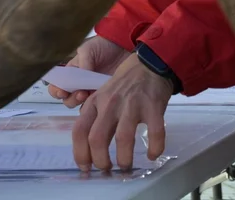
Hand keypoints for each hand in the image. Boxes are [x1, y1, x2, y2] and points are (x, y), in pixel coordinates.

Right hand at [49, 36, 129, 106]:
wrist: (123, 47)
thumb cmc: (102, 46)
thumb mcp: (87, 50)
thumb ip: (82, 64)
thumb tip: (79, 80)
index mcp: (71, 72)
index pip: (57, 85)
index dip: (56, 90)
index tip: (62, 92)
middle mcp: (78, 84)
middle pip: (67, 98)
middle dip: (71, 98)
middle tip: (81, 93)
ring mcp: (91, 91)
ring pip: (80, 105)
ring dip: (81, 103)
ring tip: (88, 95)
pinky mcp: (103, 96)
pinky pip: (95, 107)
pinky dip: (94, 107)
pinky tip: (99, 101)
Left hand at [72, 53, 171, 171]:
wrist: (148, 65)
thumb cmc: (123, 85)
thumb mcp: (101, 96)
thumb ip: (94, 116)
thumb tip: (88, 147)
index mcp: (94, 103)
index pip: (79, 130)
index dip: (80, 153)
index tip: (85, 167)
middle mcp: (109, 104)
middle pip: (97, 138)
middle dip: (100, 160)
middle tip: (107, 169)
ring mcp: (131, 106)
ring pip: (123, 139)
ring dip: (124, 159)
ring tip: (126, 167)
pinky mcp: (153, 107)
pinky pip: (154, 133)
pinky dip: (154, 148)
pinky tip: (153, 155)